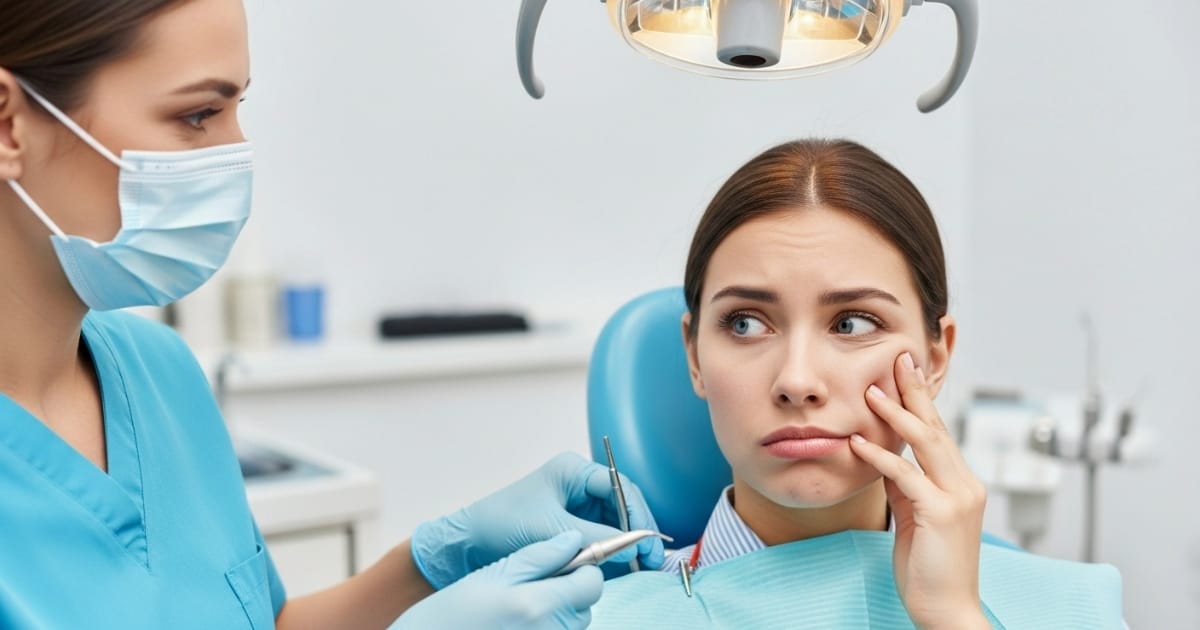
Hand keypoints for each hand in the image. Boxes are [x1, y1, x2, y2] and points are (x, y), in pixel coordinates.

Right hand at [395, 531, 601, 629]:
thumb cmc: (451, 615)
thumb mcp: (493, 575)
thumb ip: (538, 556)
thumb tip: (574, 540)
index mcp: (538, 606)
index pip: (592, 583)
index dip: (581, 569)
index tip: (561, 565)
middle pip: (585, 606)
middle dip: (568, 592)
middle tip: (531, 588)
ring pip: (574, 624)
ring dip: (558, 613)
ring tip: (520, 608)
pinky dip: (548, 628)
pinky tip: (519, 625)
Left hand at [411, 452, 664, 588]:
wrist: (469, 543)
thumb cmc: (502, 523)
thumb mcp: (551, 530)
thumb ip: (595, 538)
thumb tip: (632, 547)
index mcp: (573, 470)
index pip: (619, 486)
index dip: (637, 513)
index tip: (647, 539)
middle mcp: (578, 483)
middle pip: (623, 503)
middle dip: (638, 529)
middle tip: (652, 557)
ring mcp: (576, 505)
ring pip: (615, 521)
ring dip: (628, 542)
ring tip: (643, 564)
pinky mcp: (572, 526)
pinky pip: (602, 535)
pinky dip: (614, 550)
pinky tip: (624, 564)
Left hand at [848, 352, 989, 629]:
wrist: (946, 610)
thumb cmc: (929, 568)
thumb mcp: (914, 518)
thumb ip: (906, 487)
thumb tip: (887, 458)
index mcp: (961, 484)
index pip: (939, 433)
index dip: (921, 401)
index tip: (904, 372)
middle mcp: (965, 485)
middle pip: (936, 427)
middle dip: (915, 391)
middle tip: (898, 358)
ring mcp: (957, 498)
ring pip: (927, 444)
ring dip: (896, 414)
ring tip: (872, 389)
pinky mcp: (941, 515)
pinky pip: (906, 477)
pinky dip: (881, 456)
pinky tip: (858, 441)